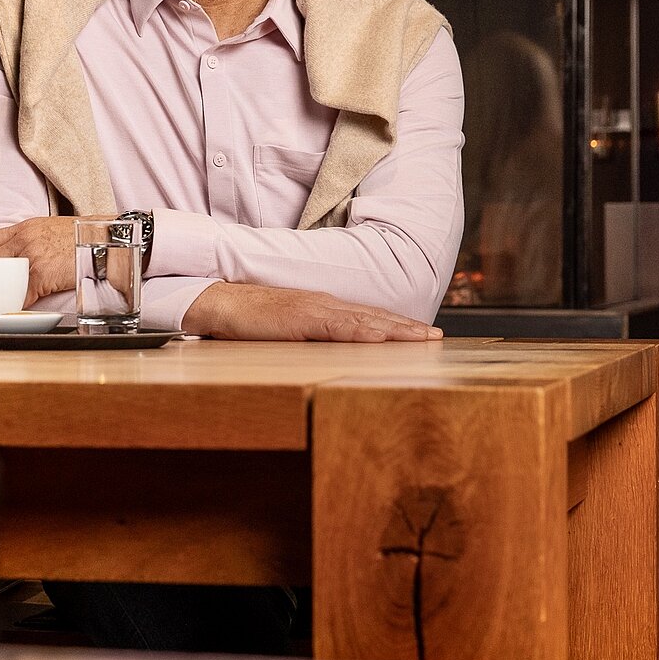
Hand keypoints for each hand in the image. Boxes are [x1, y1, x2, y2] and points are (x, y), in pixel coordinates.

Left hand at [0, 217, 95, 305]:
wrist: (108, 241)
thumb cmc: (87, 239)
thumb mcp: (53, 230)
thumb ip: (33, 241)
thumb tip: (19, 258)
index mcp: (26, 228)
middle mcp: (24, 240)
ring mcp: (31, 257)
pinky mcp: (41, 274)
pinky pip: (20, 294)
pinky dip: (14, 305)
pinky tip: (10, 311)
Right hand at [183, 282, 443, 342]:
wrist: (221, 302)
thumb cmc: (250, 320)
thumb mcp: (288, 333)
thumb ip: (311, 341)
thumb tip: (333, 357)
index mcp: (324, 310)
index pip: (368, 319)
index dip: (396, 326)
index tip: (422, 335)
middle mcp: (326, 305)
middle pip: (374, 317)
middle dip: (407, 328)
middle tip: (437, 337)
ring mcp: (315, 309)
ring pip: (364, 320)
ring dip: (395, 329)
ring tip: (422, 338)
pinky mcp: (302, 317)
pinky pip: (338, 327)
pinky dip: (362, 332)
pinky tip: (381, 337)